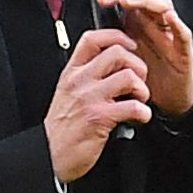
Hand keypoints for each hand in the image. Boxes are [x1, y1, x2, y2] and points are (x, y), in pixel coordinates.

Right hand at [48, 27, 151, 181]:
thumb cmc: (60, 130)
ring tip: (139, 100)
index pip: (93, 39)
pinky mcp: (100, 118)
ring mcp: (89, 98)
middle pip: (117, 53)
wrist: (48, 156)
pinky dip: (143, 113)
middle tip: (138, 80)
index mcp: (72, 73)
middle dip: (137, 65)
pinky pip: (133, 106)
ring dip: (142, 89)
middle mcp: (80, 82)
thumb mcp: (66, 94)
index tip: (129, 46)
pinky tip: (139, 117)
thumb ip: (85, 78)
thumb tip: (111, 67)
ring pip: (128, 76)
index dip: (116, 36)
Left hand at [94, 0, 192, 115]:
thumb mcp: (124, 49)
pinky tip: (169, 18)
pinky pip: (183, 33)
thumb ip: (112, 33)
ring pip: (163, 7)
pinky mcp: (184, 50)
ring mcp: (171, 33)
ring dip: (146, 2)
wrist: (170, 98)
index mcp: (141, 19)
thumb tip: (90, 20)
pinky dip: (176, 24)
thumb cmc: (148, 72)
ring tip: (128, 1)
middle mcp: (157, 21)